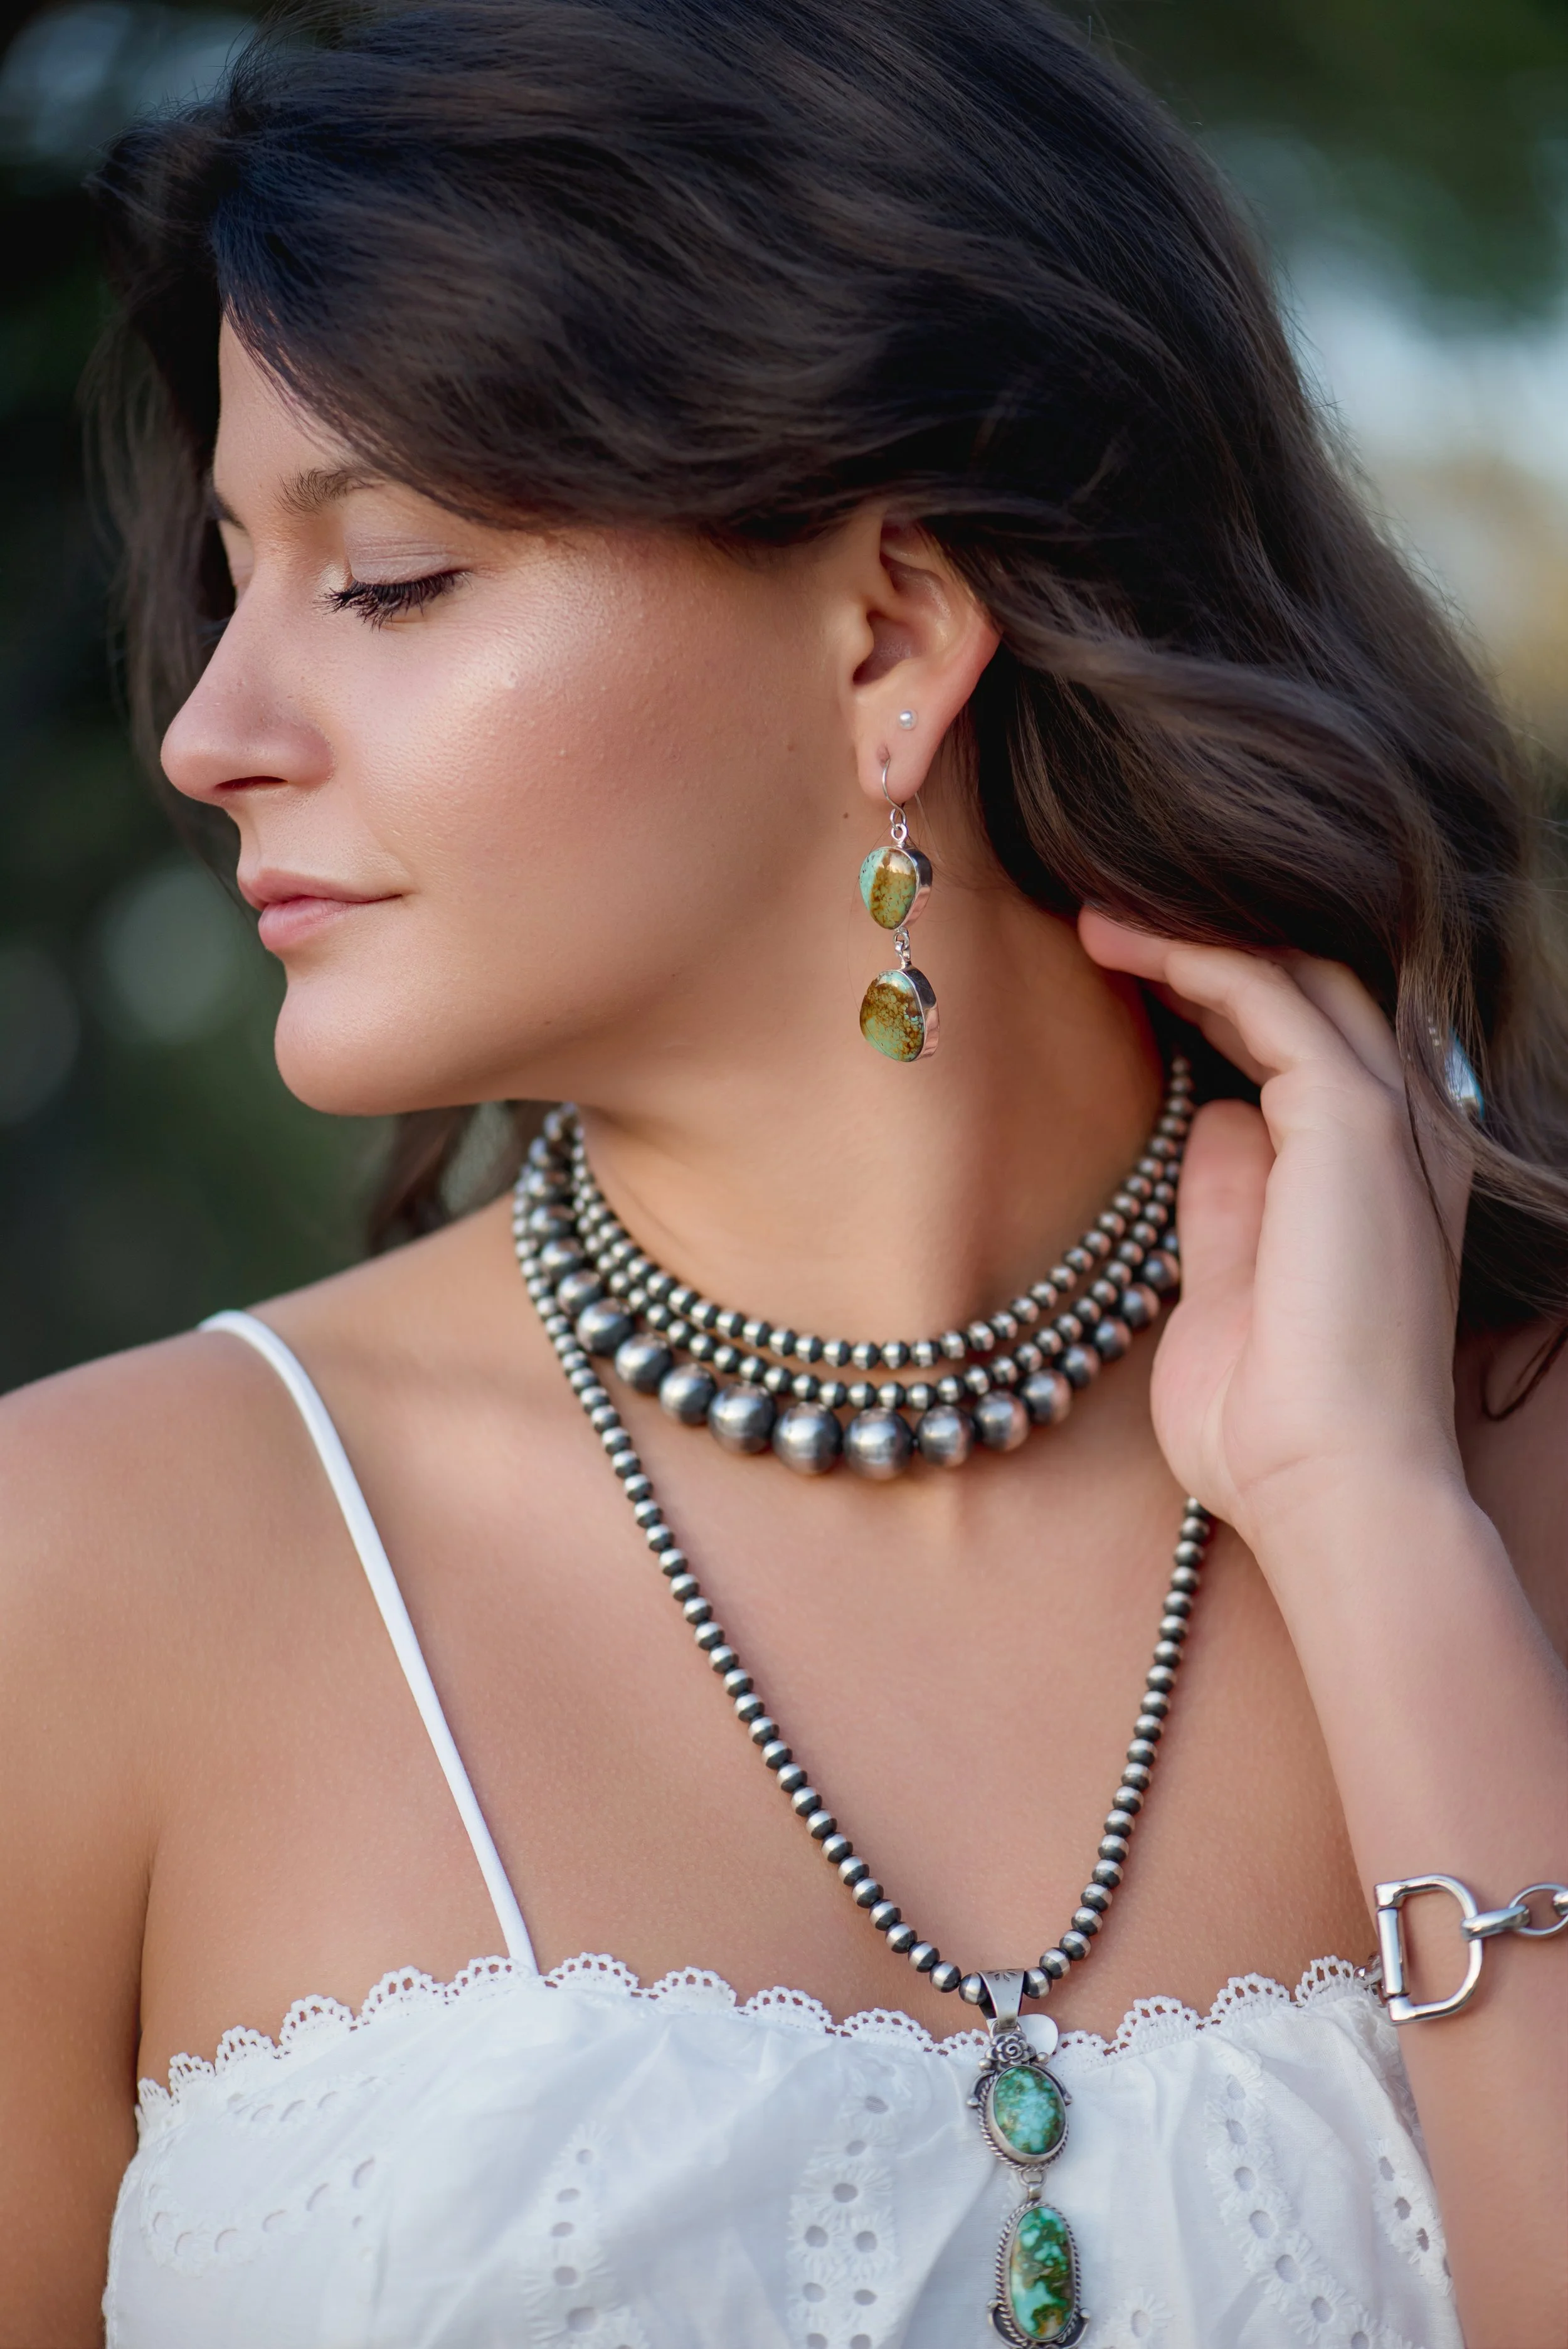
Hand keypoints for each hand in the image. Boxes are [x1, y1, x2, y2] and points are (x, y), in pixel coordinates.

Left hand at [1080, 912, 1473, 1555]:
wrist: (1327, 1487)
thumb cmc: (1269, 1426)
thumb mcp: (1228, 1291)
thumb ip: (1227, 1201)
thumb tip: (1211, 1119)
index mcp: (1379, 1183)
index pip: (1305, 1049)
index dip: (1218, 999)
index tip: (1127, 979)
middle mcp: (1401, 1140)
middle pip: (1308, 995)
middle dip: (1206, 951)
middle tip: (1102, 931)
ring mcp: (1388, 1125)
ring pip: (1295, 979)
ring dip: (1191, 938)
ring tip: (1094, 922)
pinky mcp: (1353, 1122)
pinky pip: (1271, 998)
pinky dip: (1195, 957)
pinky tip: (1121, 945)